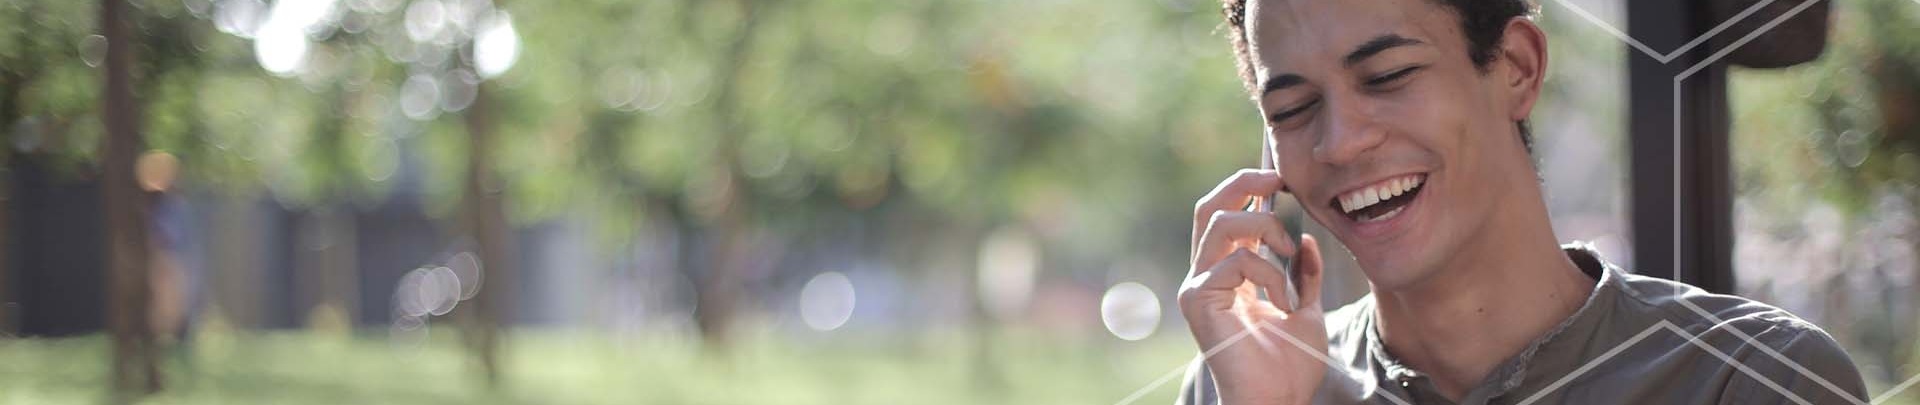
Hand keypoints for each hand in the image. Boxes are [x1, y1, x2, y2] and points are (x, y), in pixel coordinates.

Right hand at [1178, 169, 1328, 404]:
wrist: (1277, 401)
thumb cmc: (1290, 365)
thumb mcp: (1307, 309)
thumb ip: (1303, 275)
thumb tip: (1306, 240)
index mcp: (1227, 276)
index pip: (1227, 216)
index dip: (1249, 189)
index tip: (1283, 181)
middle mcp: (1205, 276)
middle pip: (1209, 207)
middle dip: (1243, 183)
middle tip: (1278, 179)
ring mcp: (1198, 287)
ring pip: (1221, 223)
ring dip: (1265, 228)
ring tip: (1290, 255)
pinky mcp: (1198, 300)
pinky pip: (1236, 261)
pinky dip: (1269, 273)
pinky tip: (1282, 302)